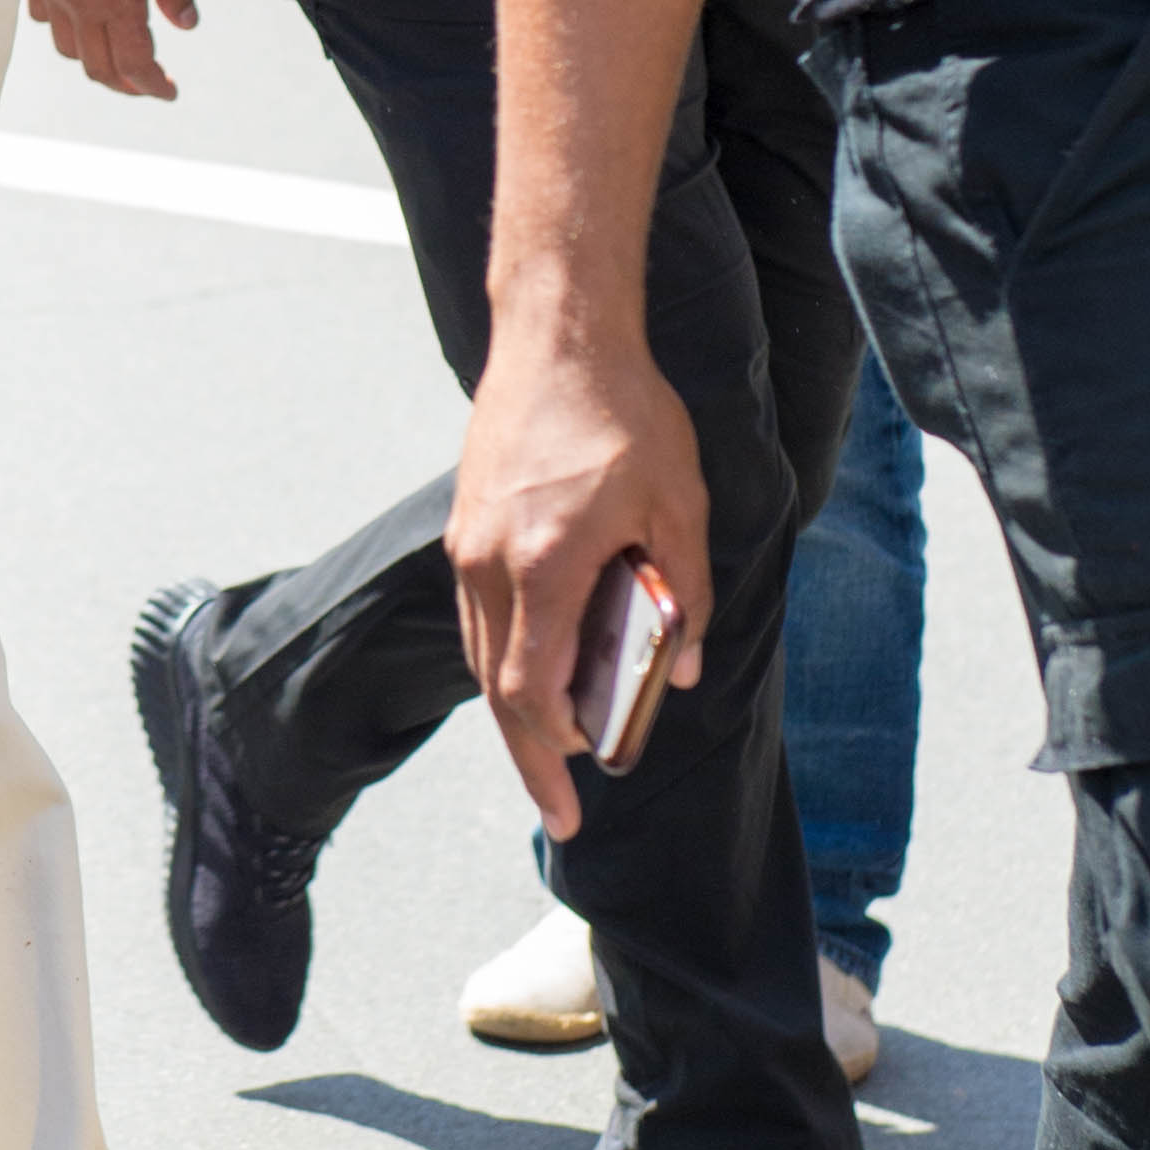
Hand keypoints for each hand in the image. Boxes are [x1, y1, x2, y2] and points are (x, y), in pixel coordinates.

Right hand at [28, 0, 196, 99]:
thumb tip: (186, 26)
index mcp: (117, 0)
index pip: (135, 63)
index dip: (153, 85)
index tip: (169, 92)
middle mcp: (80, 5)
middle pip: (99, 68)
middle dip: (126, 84)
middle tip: (147, 82)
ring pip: (68, 49)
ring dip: (93, 61)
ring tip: (113, 53)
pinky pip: (43, 17)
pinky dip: (63, 28)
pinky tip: (77, 16)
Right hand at [447, 313, 710, 842]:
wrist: (557, 334)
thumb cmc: (625, 412)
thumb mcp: (680, 504)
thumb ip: (683, 590)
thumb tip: (681, 667)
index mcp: (545, 564)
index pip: (533, 690)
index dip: (558, 747)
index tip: (587, 778)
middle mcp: (491, 563)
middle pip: (495, 689)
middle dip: (529, 758)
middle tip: (560, 815)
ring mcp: (469, 543)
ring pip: (479, 655)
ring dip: (514, 711)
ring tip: (552, 754)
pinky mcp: (466, 525)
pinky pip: (478, 615)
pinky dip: (504, 659)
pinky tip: (535, 673)